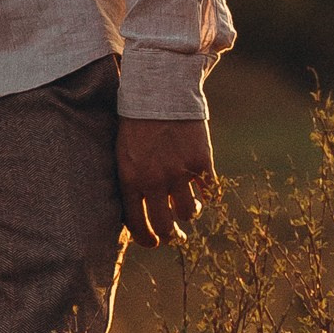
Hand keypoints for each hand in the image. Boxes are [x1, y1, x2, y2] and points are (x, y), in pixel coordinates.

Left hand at [116, 115, 217, 249]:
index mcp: (130, 179)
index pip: (137, 225)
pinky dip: (209, 194)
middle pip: (165, 227)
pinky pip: (210, 191)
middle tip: (176, 236)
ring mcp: (179, 172)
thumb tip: (139, 209)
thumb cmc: (136, 119)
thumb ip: (131, 180)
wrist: (160, 89)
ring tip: (189, 206)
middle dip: (171, 236)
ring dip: (189, 213)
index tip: (154, 243)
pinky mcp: (201, 161)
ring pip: (189, 212)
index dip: (147, 240)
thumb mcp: (123, 152)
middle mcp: (154, 181)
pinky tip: (205, 190)